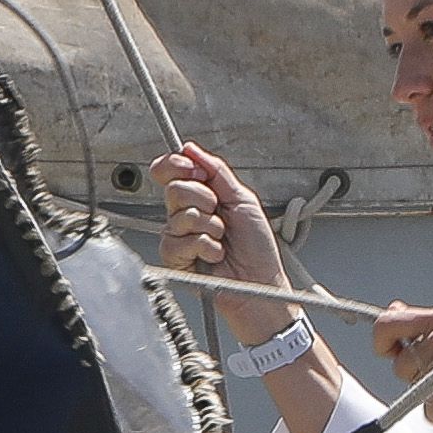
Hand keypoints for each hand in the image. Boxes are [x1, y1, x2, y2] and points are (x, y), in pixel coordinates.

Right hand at [153, 142, 283, 342]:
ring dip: (210, 226)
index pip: (171, 171)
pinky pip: (178, 242)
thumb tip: (192, 149)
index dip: (177, 165)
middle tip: (219, 211)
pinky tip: (216, 254)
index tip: (197, 170)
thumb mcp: (243, 200)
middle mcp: (186, 214)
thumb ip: (217, 171)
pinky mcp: (175, 259)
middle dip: (202, 198)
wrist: (261, 282)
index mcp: (200, 196)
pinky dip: (204, 246)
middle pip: (174, 189)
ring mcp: (179, 237)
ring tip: (222, 239)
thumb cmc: (258, 248)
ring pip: (179, 216)